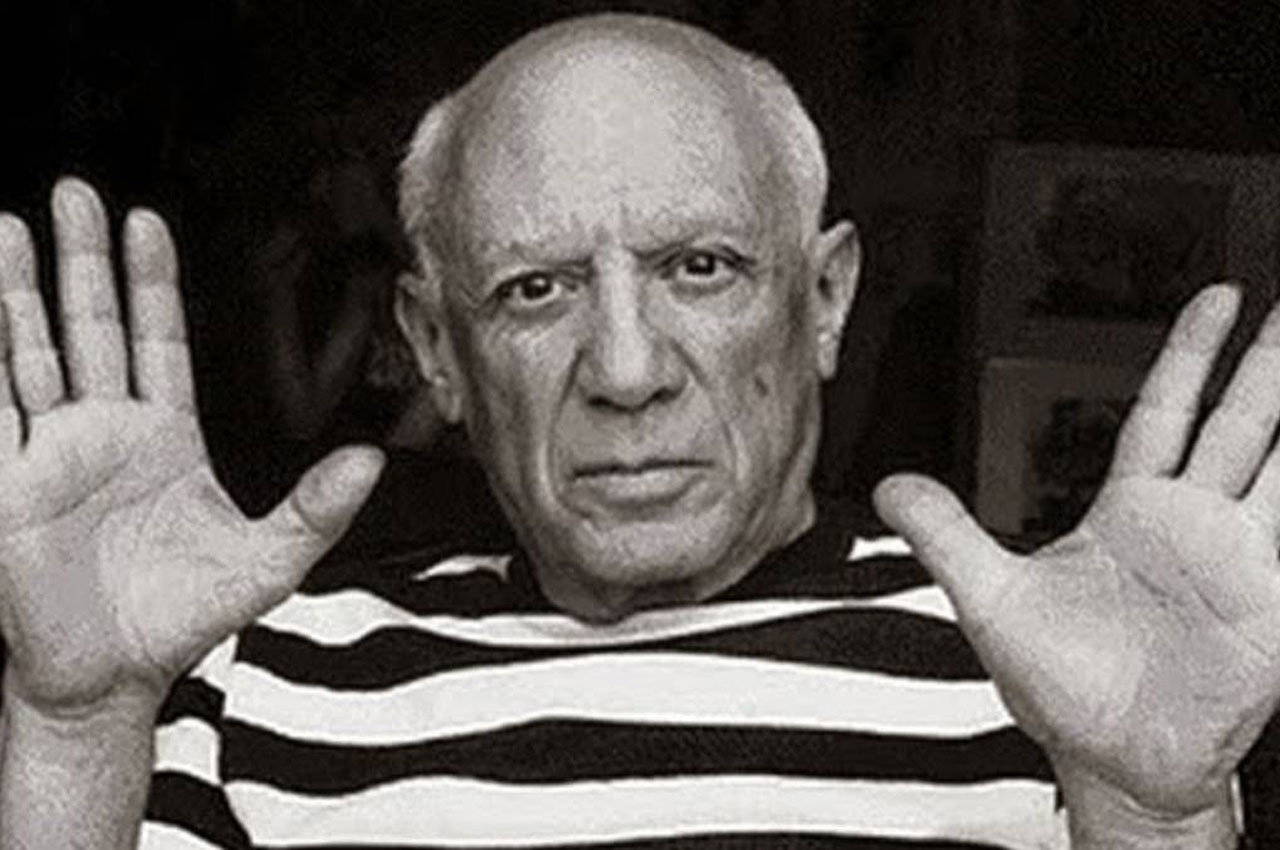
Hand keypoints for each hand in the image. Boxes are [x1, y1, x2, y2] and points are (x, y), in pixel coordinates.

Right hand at [0, 179, 383, 719]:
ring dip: (17, 295)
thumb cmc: (186, 616)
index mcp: (165, 436)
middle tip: (74, 192)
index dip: (151, 283)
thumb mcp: (268, 561)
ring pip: (30, 355)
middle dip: (82, 263)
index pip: (157, 341)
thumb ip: (316, 509)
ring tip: (9, 226)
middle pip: (91, 328)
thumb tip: (371, 460)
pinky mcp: (7, 485)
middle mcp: (105, 432)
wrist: (113, 675)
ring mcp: (51, 454)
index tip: (144, 222)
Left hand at [875, 285, 1279, 829]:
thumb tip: (890, 485)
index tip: (1218, 300)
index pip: (1164, 412)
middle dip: (1267, 363)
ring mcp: (1238, 562)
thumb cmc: (1056, 688)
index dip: (1190, 355)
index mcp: (1130, 511)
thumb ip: (945, 534)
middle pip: (1238, 423)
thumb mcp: (989, 598)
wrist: (1111, 762)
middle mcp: (1190, 525)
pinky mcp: (1273, 605)